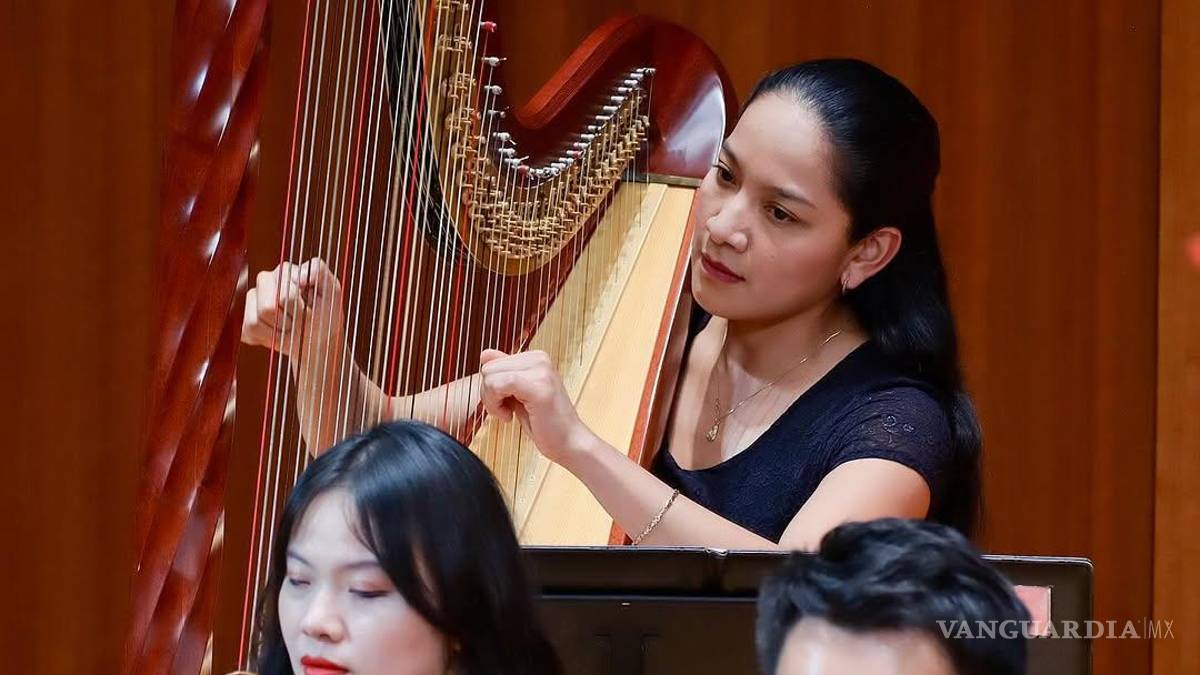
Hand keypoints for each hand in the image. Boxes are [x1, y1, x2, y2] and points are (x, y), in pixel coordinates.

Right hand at [242, 258, 343, 358]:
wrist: (320, 339)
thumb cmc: (327, 314)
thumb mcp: (333, 291)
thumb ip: (319, 272)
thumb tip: (299, 276)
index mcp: (286, 271)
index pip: (284, 293)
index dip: (298, 308)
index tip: (310, 309)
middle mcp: (266, 281)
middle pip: (267, 307)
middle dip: (288, 320)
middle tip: (301, 322)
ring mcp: (253, 300)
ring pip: (256, 320)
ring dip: (279, 331)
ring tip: (291, 328)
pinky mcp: (245, 319)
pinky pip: (247, 330)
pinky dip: (266, 339)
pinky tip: (279, 335)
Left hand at [478, 349, 596, 467]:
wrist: (569, 443)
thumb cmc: (545, 423)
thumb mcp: (518, 393)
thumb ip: (503, 372)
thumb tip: (485, 354)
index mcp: (536, 357)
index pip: (492, 363)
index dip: (491, 387)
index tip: (505, 403)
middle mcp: (540, 358)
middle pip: (488, 369)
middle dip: (489, 394)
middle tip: (506, 410)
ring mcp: (541, 371)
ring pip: (490, 377)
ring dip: (492, 401)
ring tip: (509, 413)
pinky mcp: (538, 387)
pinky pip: (498, 385)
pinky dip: (496, 405)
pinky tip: (509, 416)